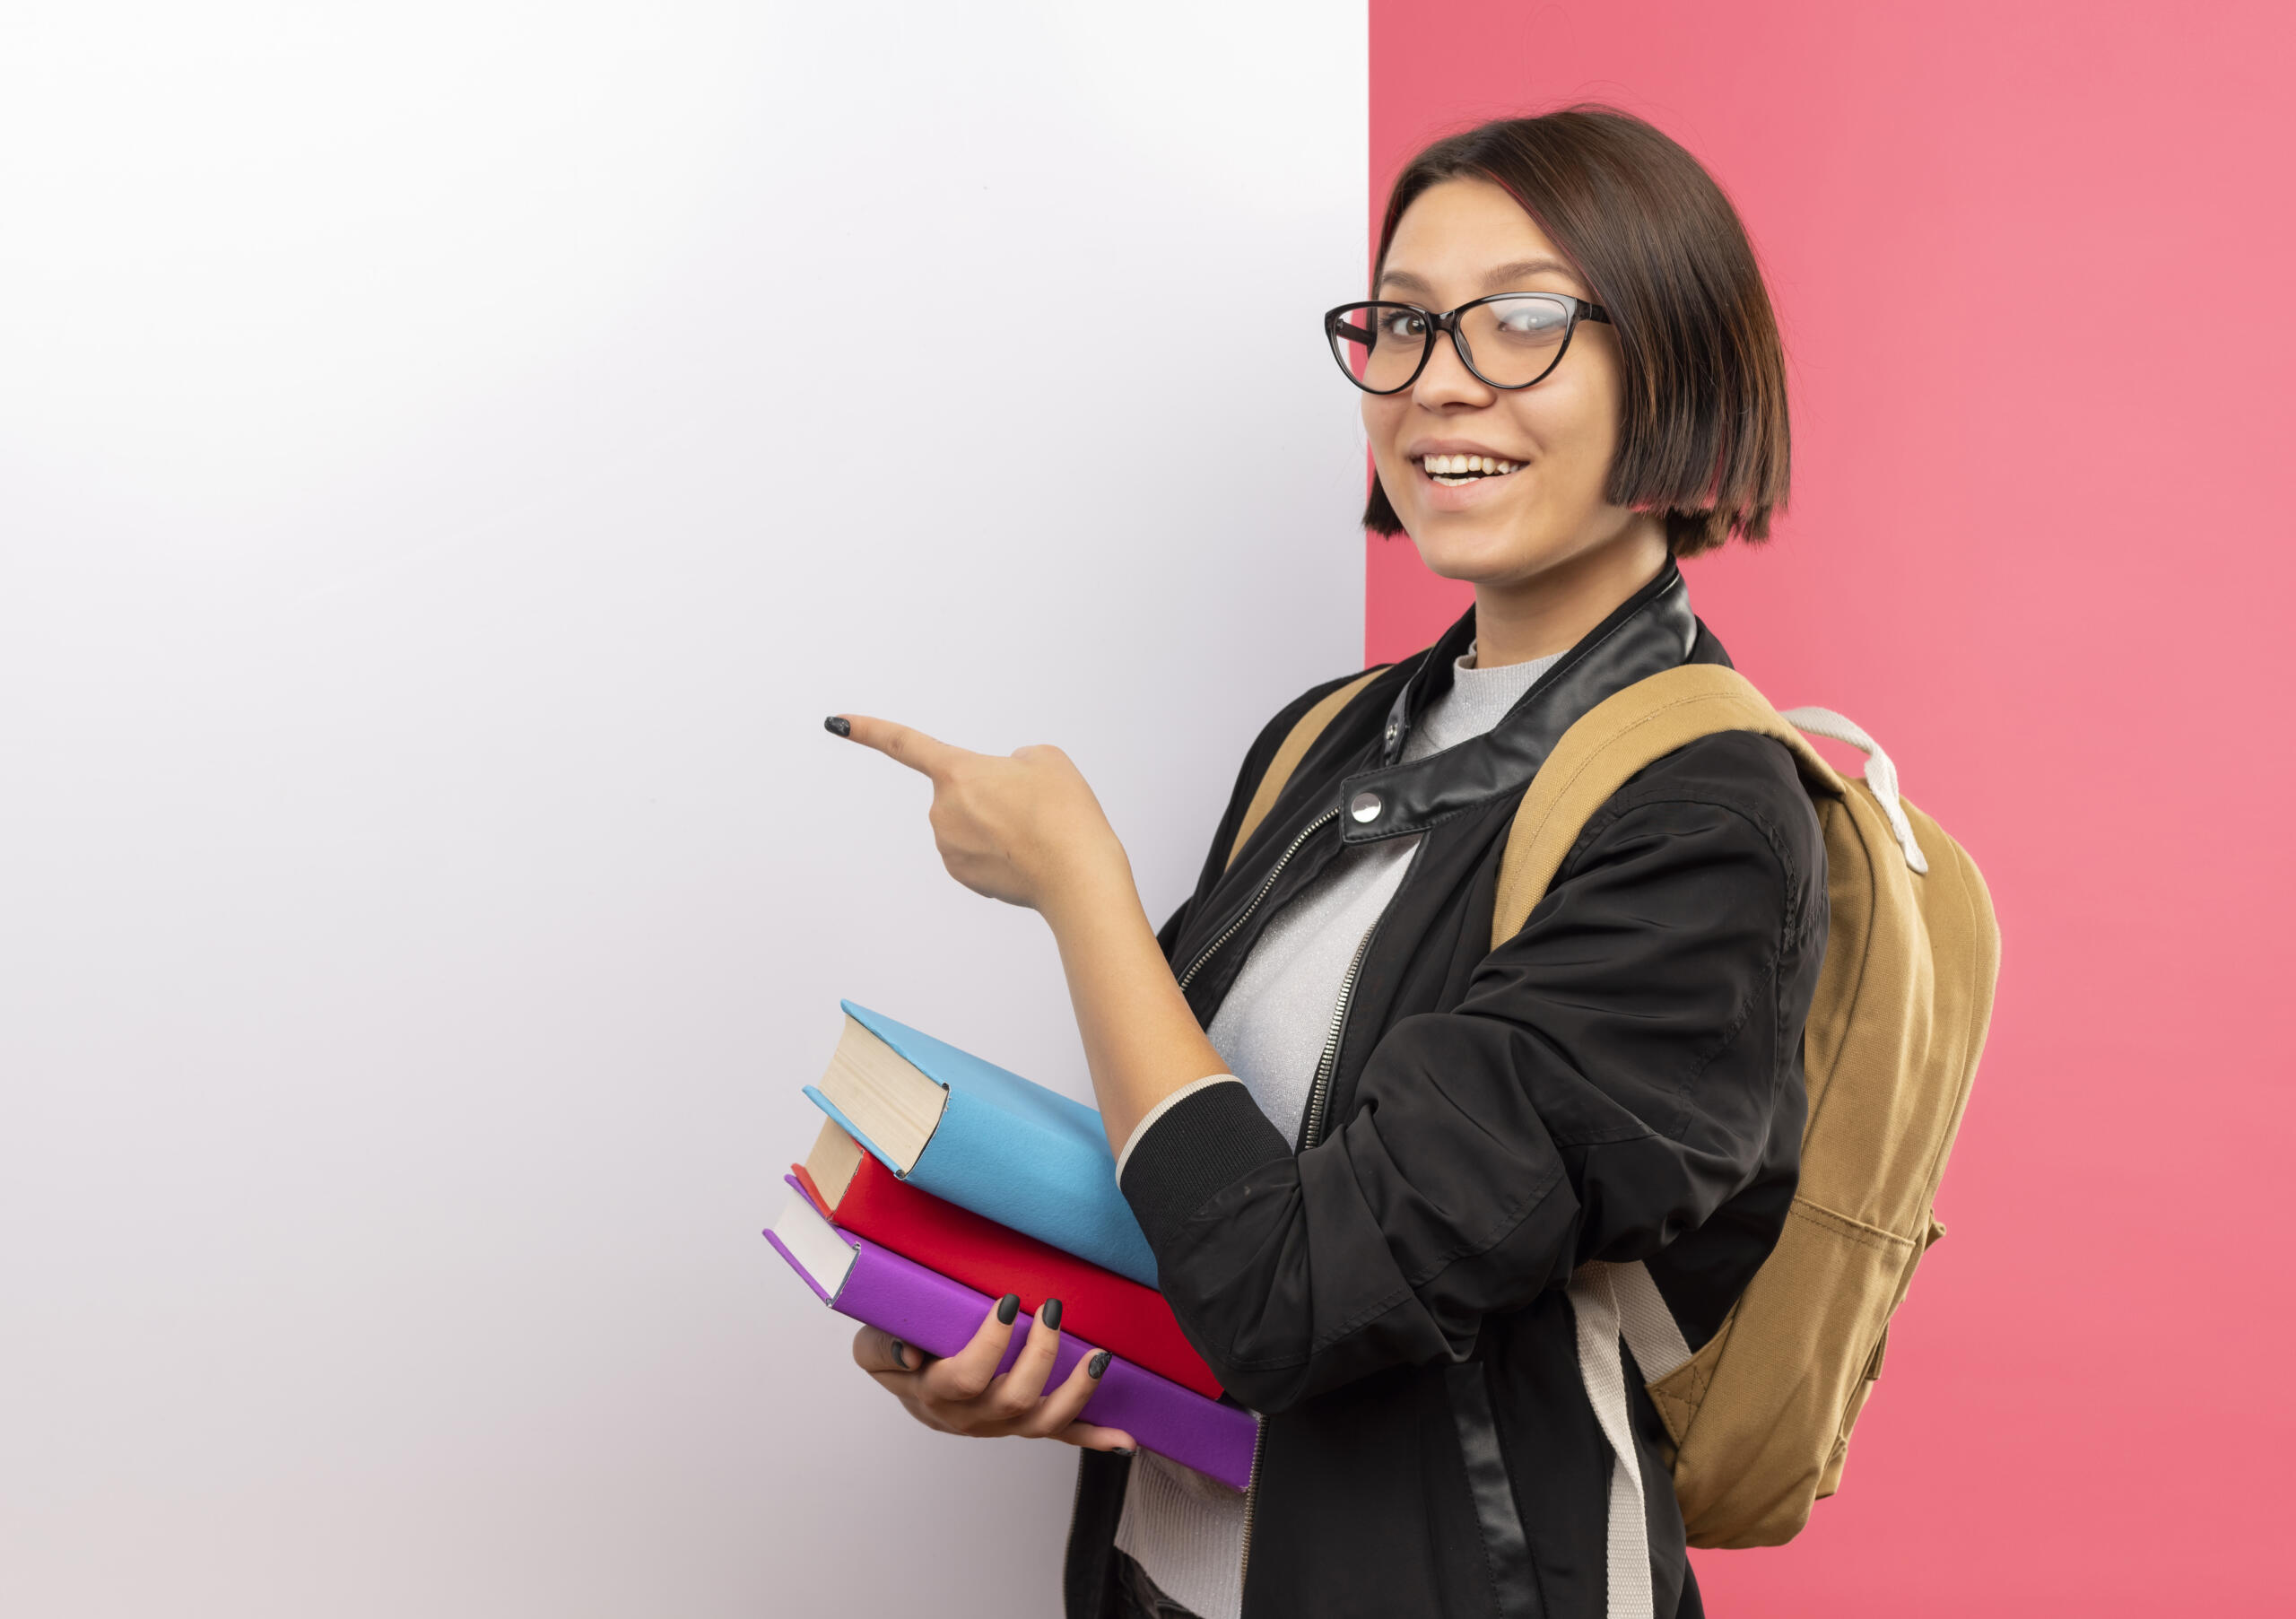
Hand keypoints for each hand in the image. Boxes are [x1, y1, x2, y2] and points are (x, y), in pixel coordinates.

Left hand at [829, 715, 1131, 916]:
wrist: (1077, 876)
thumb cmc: (1064, 814)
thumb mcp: (1046, 758)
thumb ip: (1013, 760)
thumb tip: (999, 786)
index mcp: (957, 772)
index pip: (904, 743)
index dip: (869, 729)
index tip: (838, 721)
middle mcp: (942, 810)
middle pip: (964, 790)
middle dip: (991, 794)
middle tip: (1032, 808)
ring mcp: (948, 846)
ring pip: (971, 822)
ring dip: (997, 823)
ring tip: (1033, 834)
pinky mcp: (961, 875)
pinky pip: (975, 850)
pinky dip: (998, 850)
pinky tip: (1025, 856)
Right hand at [850, 1295, 1135, 1453]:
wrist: (907, 1380)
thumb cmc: (895, 1353)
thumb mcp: (870, 1346)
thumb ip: (881, 1347)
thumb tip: (910, 1354)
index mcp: (935, 1394)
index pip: (966, 1377)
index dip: (990, 1344)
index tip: (1009, 1303)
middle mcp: (971, 1417)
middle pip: (1013, 1399)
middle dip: (1039, 1355)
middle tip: (1051, 1310)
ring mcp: (1001, 1424)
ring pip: (1043, 1422)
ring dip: (1076, 1393)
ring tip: (1098, 1357)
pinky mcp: (1021, 1424)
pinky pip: (1060, 1435)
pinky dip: (1093, 1438)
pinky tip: (1125, 1440)